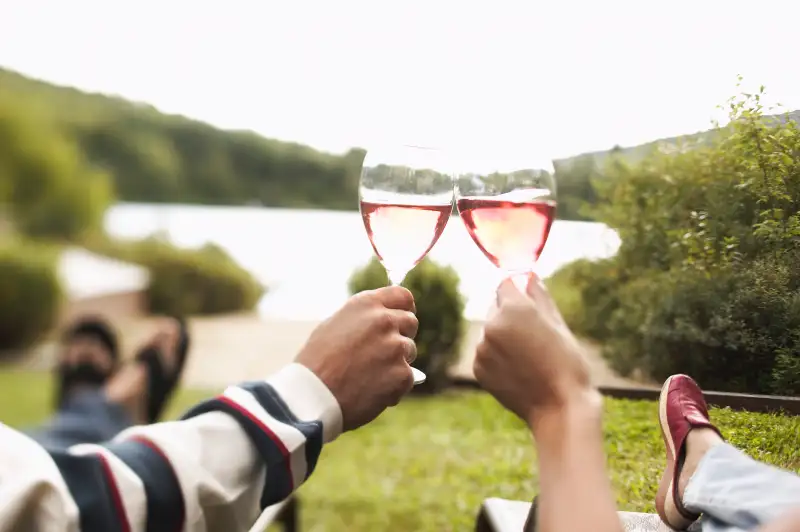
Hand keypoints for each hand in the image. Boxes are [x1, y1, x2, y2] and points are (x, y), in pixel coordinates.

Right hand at [295, 286, 417, 430]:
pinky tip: (371, 392)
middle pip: (410, 322)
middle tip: (383, 353)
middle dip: (401, 336)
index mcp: (366, 304)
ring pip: (409, 351)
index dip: (405, 308)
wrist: (311, 395)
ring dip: (396, 362)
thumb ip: (362, 319)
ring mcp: (395, 347)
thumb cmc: (316, 363)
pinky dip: (394, 387)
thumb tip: (383, 320)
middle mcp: (384, 320)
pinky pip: (407, 378)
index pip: (402, 296)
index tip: (403, 318)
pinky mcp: (402, 374)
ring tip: (370, 376)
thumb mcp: (333, 325)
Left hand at [474, 274, 595, 426]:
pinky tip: (519, 370)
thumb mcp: (559, 324)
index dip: (518, 291)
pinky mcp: (478, 368)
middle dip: (510, 315)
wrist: (559, 408)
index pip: (505, 284)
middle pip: (495, 307)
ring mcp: (482, 348)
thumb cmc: (567, 363)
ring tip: (529, 357)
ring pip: (490, 331)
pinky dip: (497, 357)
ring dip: (503, 337)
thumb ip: (540, 296)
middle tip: (535, 336)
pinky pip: (486, 352)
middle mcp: (491, 325)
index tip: (529, 303)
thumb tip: (529, 276)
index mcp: (513, 309)